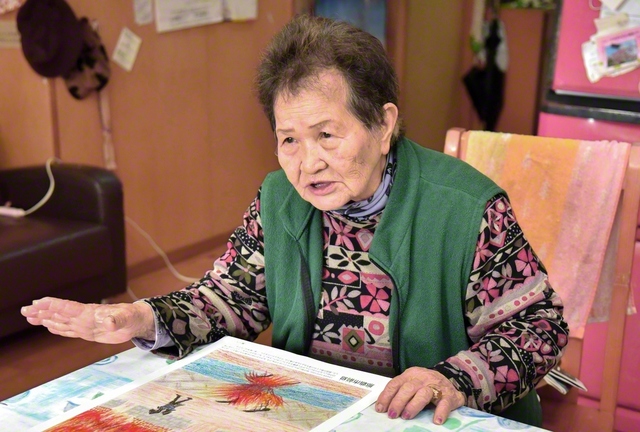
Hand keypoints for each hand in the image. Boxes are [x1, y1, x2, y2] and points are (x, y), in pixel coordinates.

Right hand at [21, 297, 155, 343]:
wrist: (136, 322)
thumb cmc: (131, 317)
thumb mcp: (126, 318)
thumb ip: (116, 320)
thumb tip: (108, 322)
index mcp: (89, 312)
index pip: (67, 308)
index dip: (52, 305)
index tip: (37, 303)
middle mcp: (83, 317)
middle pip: (58, 313)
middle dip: (42, 311)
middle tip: (24, 310)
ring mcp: (84, 324)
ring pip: (60, 321)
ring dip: (45, 319)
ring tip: (30, 317)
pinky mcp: (88, 332)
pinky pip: (69, 330)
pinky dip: (57, 328)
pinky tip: (48, 326)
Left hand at [375, 367, 465, 424]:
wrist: (451, 380)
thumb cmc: (427, 384)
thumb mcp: (412, 382)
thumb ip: (400, 390)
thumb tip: (384, 406)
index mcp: (411, 374)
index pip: (395, 383)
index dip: (386, 396)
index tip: (380, 408)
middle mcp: (422, 378)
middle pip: (408, 388)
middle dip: (398, 402)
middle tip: (392, 415)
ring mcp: (436, 386)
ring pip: (423, 394)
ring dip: (413, 406)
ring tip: (406, 416)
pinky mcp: (449, 396)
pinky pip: (444, 403)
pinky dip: (440, 412)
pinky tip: (436, 420)